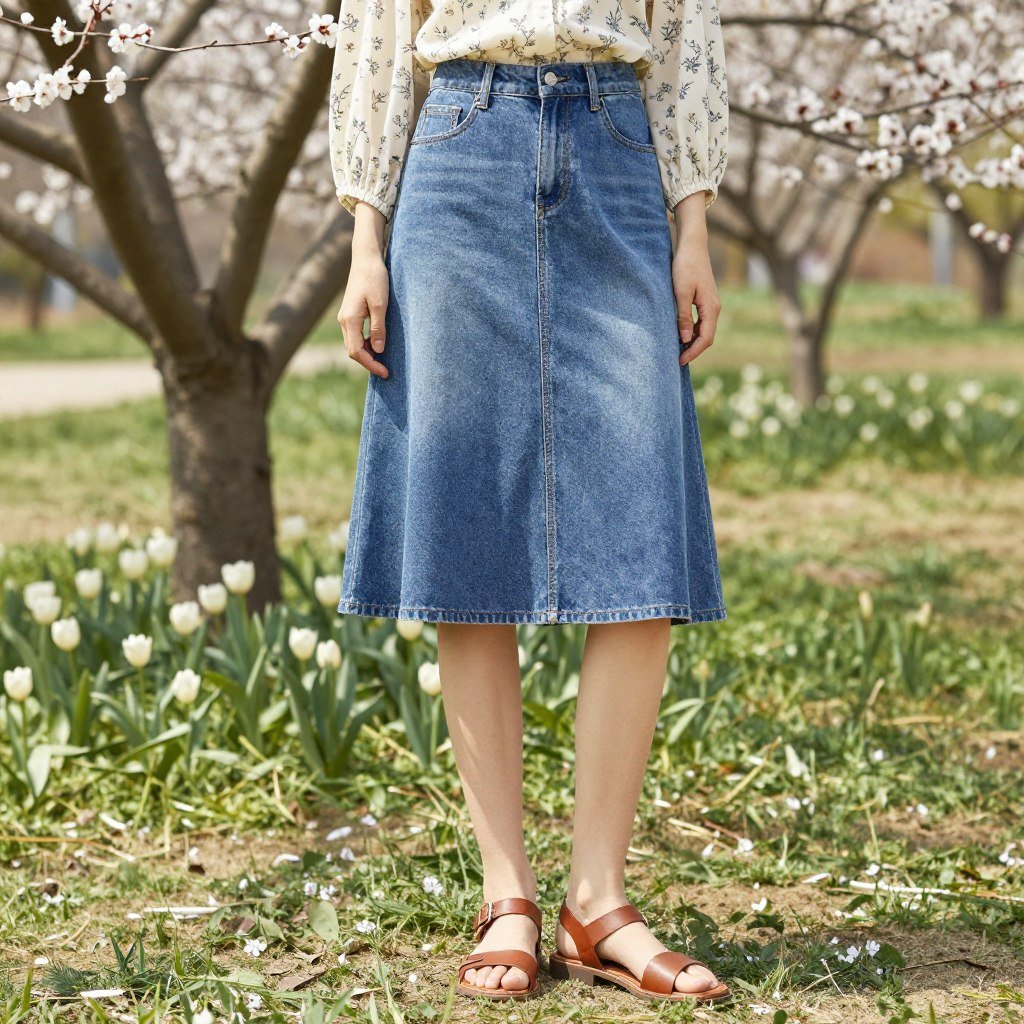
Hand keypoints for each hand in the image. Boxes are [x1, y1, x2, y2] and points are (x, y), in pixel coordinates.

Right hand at [338, 200, 389, 378]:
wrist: (366, 259)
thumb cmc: (375, 278)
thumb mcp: (381, 304)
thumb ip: (378, 328)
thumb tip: (378, 350)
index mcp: (349, 319)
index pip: (356, 351)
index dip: (371, 364)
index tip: (385, 372)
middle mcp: (344, 320)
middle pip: (353, 350)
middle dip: (369, 363)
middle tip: (386, 371)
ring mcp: (345, 317)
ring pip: (353, 344)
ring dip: (367, 355)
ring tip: (384, 362)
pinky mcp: (350, 314)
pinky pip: (355, 335)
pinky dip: (365, 345)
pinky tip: (378, 347)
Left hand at [671, 192, 720, 366]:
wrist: (692, 245)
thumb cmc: (685, 266)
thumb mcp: (681, 292)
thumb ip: (683, 316)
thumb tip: (686, 338)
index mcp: (711, 308)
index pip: (706, 338)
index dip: (693, 352)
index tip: (679, 361)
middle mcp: (714, 308)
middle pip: (706, 337)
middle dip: (693, 350)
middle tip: (676, 360)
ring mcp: (710, 304)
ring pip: (704, 330)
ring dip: (692, 341)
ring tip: (677, 350)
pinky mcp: (704, 300)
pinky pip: (701, 322)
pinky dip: (692, 331)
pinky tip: (680, 334)